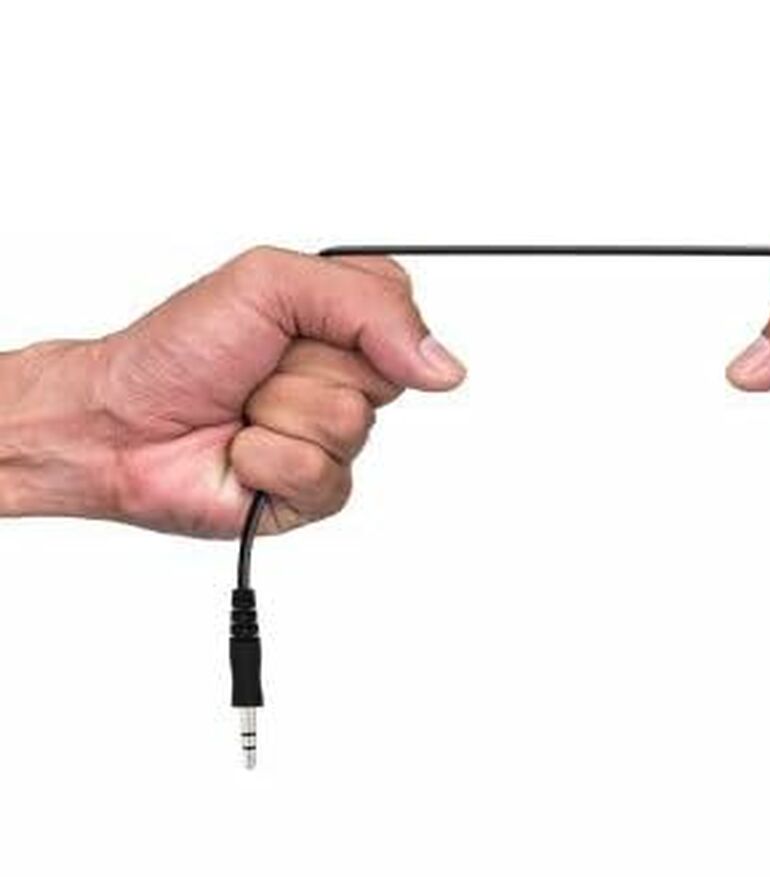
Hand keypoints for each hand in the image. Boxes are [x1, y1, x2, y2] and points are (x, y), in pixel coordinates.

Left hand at [0, 247, 465, 535]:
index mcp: (339, 327)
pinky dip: (267, 459)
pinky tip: (241, 452)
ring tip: (243, 410)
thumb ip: (368, 305)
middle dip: (308, 364)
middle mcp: (344, 383)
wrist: (118, 423)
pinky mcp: (316, 494)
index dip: (354, 318)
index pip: (401, 315)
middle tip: (260, 367)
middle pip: (383, 375)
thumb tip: (444, 366)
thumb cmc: (179, 350)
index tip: (298, 319)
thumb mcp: (269, 283)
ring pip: (348, 423)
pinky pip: (322, 474)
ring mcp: (333, 441)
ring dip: (279, 411)